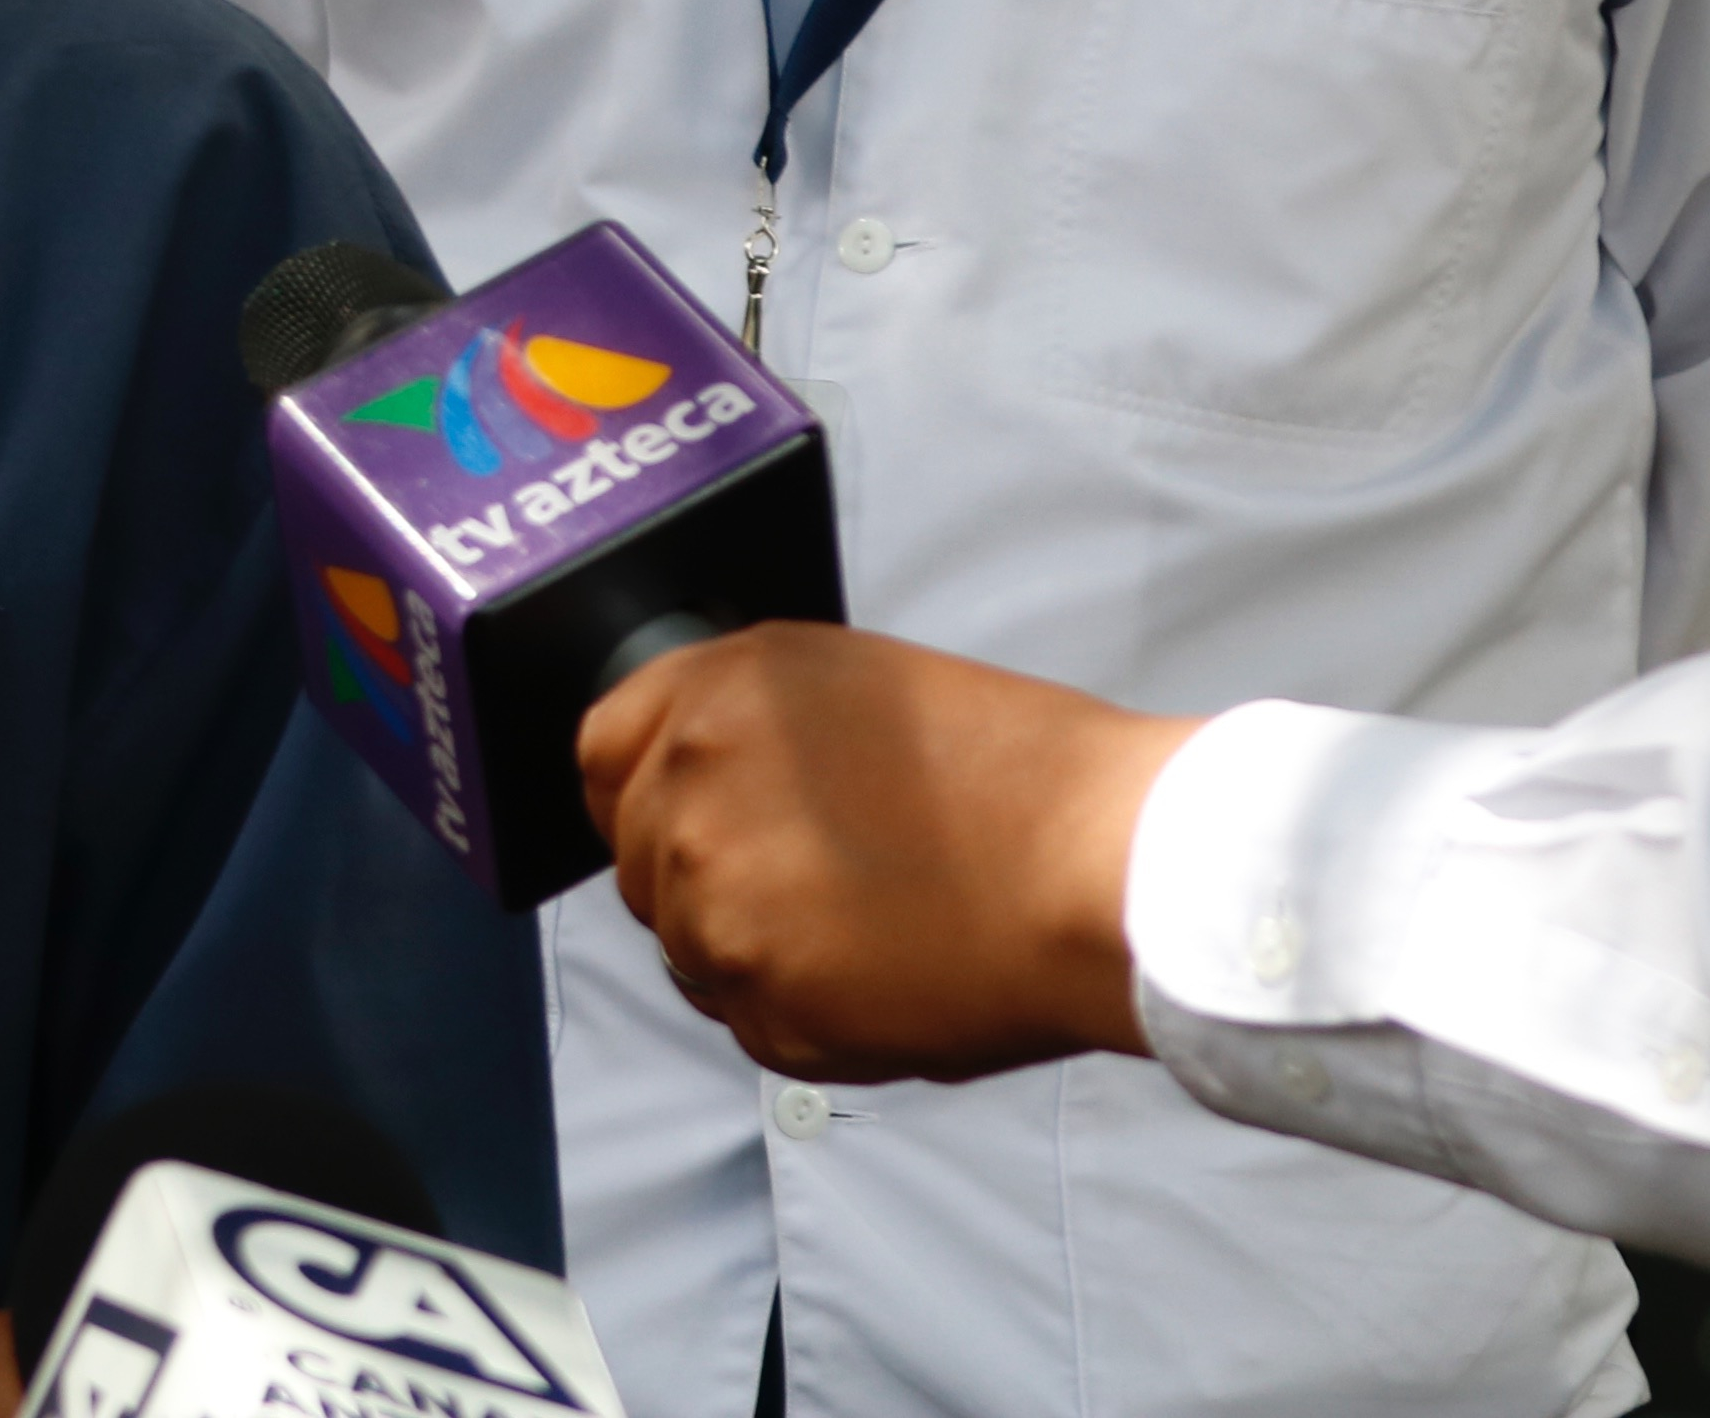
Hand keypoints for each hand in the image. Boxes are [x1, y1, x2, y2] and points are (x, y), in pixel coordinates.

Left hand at [579, 622, 1193, 1082]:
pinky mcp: (762, 1004)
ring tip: (869, 930)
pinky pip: (749, 1020)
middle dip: (705, 876)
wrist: (1108, 870)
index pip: (601, 752)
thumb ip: (753, 730)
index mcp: (716, 694)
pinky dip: (802, 1014)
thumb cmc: (1022, 776)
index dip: (642, 791)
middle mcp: (690, 789)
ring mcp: (715, 904)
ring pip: (690, 947)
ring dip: (755, 950)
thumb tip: (692, 783)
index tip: (681, 818)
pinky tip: (885, 977)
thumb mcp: (861, 689)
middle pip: (640, 859)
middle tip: (813, 886)